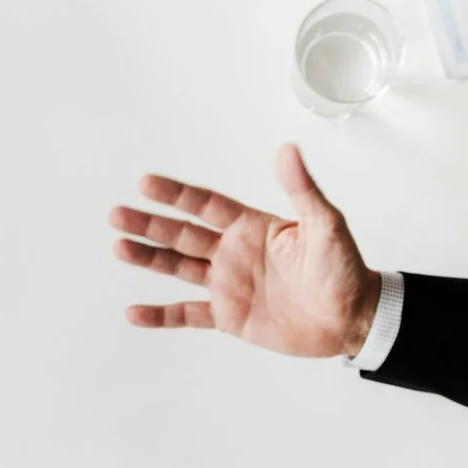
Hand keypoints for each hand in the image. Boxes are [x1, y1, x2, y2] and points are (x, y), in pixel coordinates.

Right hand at [112, 146, 380, 355]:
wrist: (350, 317)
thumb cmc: (344, 268)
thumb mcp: (326, 224)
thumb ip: (302, 190)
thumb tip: (287, 150)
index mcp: (251, 226)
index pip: (205, 205)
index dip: (176, 195)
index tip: (146, 183)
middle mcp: (233, 252)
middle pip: (182, 234)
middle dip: (150, 224)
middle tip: (117, 215)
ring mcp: (227, 284)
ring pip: (177, 268)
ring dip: (148, 259)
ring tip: (119, 247)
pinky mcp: (228, 317)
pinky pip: (188, 315)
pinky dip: (161, 316)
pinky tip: (135, 312)